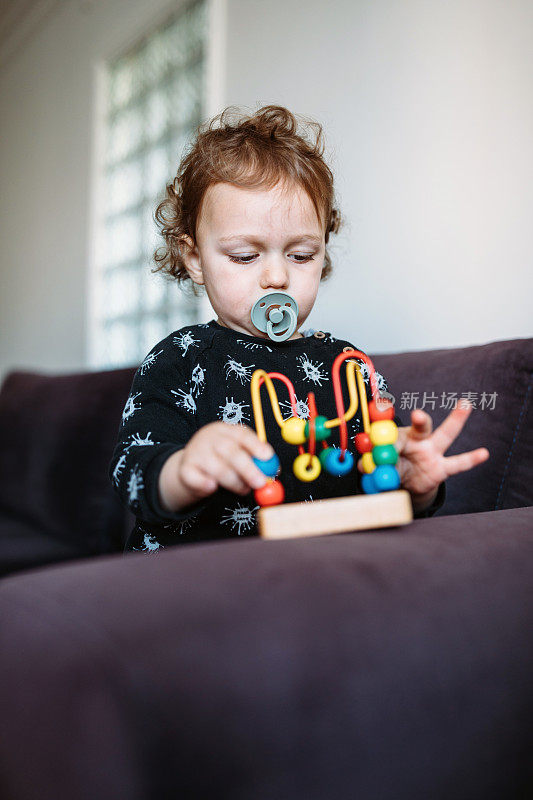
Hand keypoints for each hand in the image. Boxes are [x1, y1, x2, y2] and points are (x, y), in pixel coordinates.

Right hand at [160, 422, 273, 511]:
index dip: (255, 445)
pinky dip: (206, 485)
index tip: (268, 457)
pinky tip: (213, 487)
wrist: (189, 466)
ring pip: (216, 468)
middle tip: (260, 482)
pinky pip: (197, 479)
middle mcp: (208, 437)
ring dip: (233, 482)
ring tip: (242, 489)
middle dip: (247, 468)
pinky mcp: (185, 469)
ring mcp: (195, 452)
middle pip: (229, 450)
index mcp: (224, 430)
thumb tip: (273, 470)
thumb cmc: (220, 460)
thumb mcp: (237, 453)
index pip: (241, 434)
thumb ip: (255, 460)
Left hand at [357, 400, 489, 506]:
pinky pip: (458, 464)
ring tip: (465, 404)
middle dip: (420, 420)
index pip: (391, 437)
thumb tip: (361, 465)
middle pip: (420, 427)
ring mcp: (432, 452)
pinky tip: (484, 453)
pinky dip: (470, 459)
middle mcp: (418, 440)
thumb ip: (372, 465)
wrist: (405, 484)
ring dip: (455, 421)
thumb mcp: (378, 467)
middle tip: (418, 414)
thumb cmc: (391, 467)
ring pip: (444, 435)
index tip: (372, 449)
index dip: (382, 444)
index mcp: (398, 437)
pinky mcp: (442, 468)